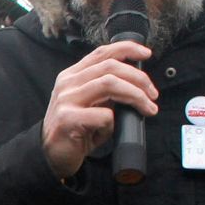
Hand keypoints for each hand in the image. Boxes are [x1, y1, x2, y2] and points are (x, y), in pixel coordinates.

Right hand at [41, 41, 157, 178]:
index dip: (126, 49)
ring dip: (135, 95)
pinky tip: (110, 130)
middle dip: (139, 78)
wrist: (51, 155)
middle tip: (153, 94)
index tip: (146, 54)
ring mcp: (66, 99)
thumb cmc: (75, 130)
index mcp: (73, 75)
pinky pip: (103, 115)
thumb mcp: (89, 104)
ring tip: (148, 108)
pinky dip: (113, 122)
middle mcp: (68, 83)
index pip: (102, 53)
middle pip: (110, 67)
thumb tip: (134, 86)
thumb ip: (105, 91)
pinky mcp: (68, 118)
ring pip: (109, 84)